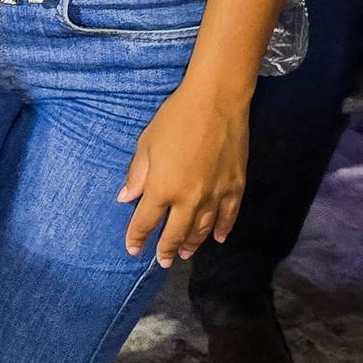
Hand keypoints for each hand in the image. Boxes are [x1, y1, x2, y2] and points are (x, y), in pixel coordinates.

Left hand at [119, 81, 249, 267]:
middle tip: (162, 261)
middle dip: (166, 249)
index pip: (146, 221)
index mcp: (162, 188)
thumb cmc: (176, 118)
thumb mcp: (147, 144)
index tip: (132, 248)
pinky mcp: (235, 186)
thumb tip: (127, 198)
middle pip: (175, 233)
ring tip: (184, 253)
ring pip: (203, 229)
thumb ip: (137, 175)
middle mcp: (189, 198)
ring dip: (192, 243)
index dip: (137, 237)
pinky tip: (218, 238)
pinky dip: (223, 230)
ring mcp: (215, 195)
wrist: (216, 101)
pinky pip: (229, 216)